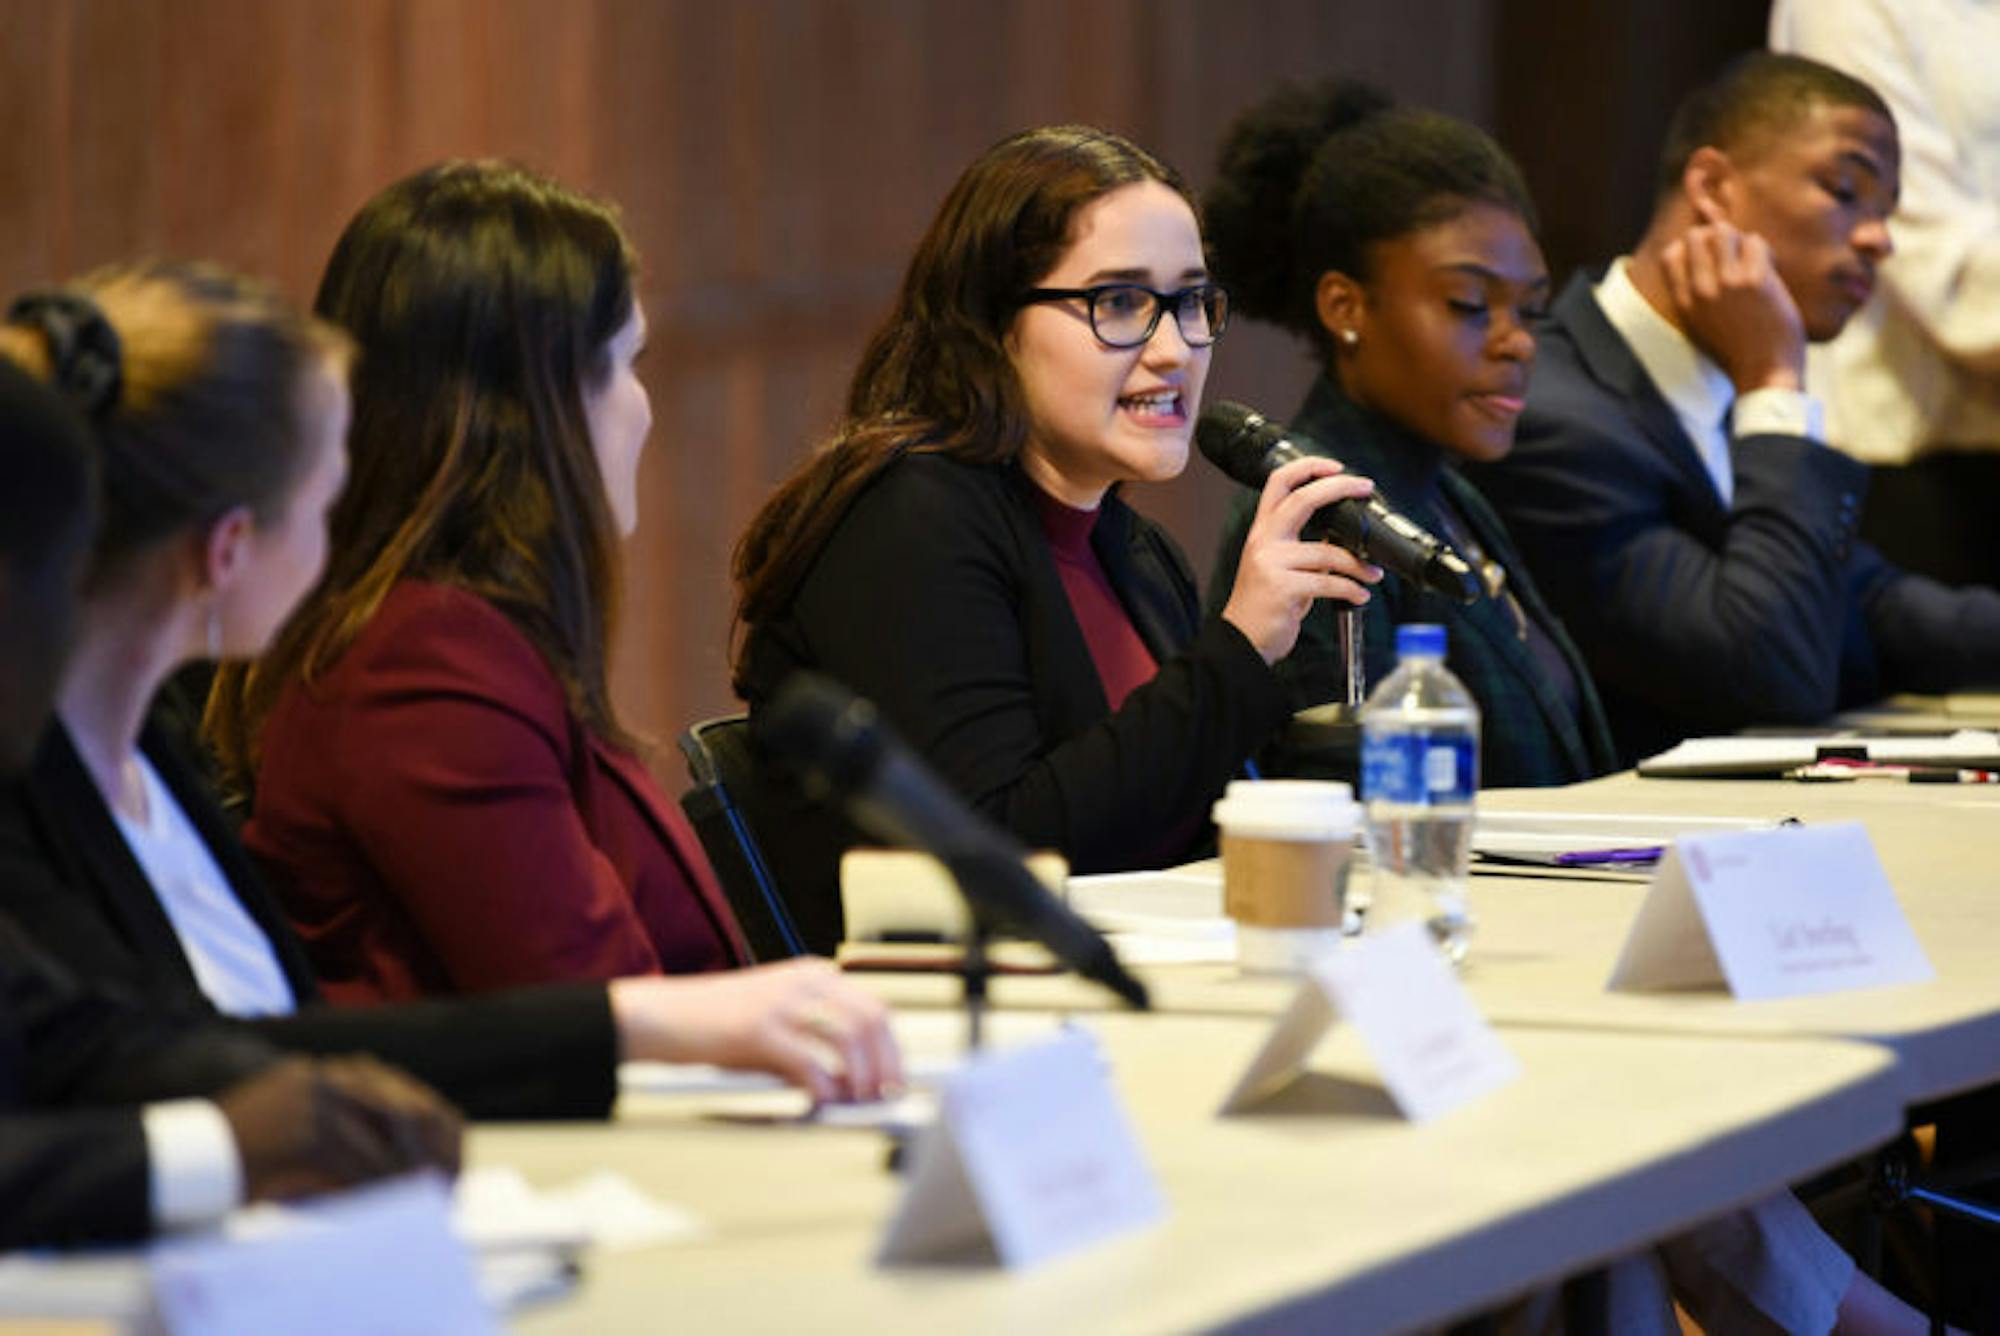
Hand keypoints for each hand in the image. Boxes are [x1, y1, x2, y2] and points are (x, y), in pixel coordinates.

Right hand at [216, 1056, 463, 1202]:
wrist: (181, 1158)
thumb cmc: (234, 1149)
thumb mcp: (289, 1117)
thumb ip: (336, 1117)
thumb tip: (391, 1142)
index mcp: (320, 1072)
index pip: (390, 1085)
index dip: (423, 1115)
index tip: (444, 1142)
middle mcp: (321, 1079)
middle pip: (398, 1104)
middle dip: (426, 1143)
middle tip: (445, 1173)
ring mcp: (313, 1104)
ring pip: (380, 1137)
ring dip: (402, 1170)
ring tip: (420, 1193)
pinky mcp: (304, 1134)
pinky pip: (354, 1162)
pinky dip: (374, 1185)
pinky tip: (386, 1201)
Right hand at [609, 960, 902, 1102]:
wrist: (664, 1016)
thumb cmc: (714, 1022)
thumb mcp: (775, 1017)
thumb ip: (813, 1037)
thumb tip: (851, 1078)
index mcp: (812, 975)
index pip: (873, 1007)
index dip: (891, 1048)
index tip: (895, 1079)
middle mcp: (804, 983)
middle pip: (872, 1021)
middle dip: (885, 1066)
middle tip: (881, 1097)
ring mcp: (783, 1004)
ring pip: (851, 1041)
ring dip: (861, 1079)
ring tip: (853, 1102)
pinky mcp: (760, 1031)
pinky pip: (812, 1065)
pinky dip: (824, 1089)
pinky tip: (820, 1102)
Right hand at [1220, 455, 1381, 664]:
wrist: (1243, 640)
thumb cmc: (1265, 605)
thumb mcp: (1279, 566)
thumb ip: (1304, 546)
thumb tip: (1343, 535)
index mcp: (1262, 531)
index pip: (1279, 483)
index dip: (1308, 468)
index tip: (1337, 467)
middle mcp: (1263, 541)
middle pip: (1302, 499)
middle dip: (1339, 488)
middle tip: (1365, 487)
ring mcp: (1271, 564)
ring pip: (1328, 552)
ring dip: (1359, 564)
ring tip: (1373, 574)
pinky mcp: (1282, 589)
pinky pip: (1329, 583)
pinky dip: (1351, 590)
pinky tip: (1359, 596)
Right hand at [1660, 211, 1805, 393]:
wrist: (1764, 372)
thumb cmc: (1739, 351)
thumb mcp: (1703, 325)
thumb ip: (1698, 297)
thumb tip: (1704, 265)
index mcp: (1684, 302)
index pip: (1671, 254)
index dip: (1692, 248)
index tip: (1711, 261)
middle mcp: (1700, 290)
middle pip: (1696, 236)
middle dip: (1717, 239)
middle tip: (1735, 259)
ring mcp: (1726, 284)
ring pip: (1725, 232)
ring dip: (1741, 241)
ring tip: (1752, 262)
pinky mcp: (1754, 281)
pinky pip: (1755, 242)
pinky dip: (1764, 251)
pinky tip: (1769, 270)